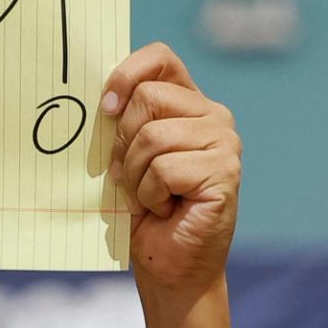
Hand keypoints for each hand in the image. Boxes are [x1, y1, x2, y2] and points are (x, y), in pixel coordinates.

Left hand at [103, 42, 240, 300]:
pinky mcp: (225, 170)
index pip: (160, 59)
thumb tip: (102, 99)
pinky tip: (166, 210)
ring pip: (152, 136)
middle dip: (124, 145)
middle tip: (131, 179)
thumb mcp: (125, 159)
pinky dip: (151, 196)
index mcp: (188, 104)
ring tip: (151, 198)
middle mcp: (213, 116)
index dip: (126, 74)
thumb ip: (121, 124)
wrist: (169, 268)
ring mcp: (224, 142)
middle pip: (147, 99)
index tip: (105, 108)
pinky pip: (164, 168)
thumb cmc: (144, 214)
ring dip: (136, 177)